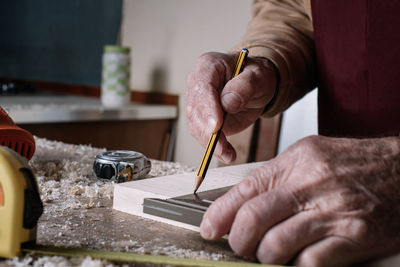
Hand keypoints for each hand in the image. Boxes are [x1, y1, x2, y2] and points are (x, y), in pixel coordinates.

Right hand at [186, 52, 276, 162]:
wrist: (256, 87)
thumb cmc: (255, 77)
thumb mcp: (258, 77)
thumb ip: (245, 86)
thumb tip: (228, 103)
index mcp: (209, 66)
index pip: (202, 87)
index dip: (207, 108)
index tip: (216, 126)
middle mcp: (197, 83)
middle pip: (195, 109)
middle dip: (208, 130)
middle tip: (221, 146)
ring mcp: (198, 103)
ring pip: (196, 125)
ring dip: (210, 142)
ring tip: (227, 153)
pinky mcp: (203, 119)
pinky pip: (203, 135)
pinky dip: (213, 147)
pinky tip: (226, 154)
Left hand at [200, 135, 399, 265]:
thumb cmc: (355, 163)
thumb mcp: (310, 155)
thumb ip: (277, 177)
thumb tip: (243, 201)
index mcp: (296, 162)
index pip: (245, 190)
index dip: (220, 213)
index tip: (209, 228)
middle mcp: (311, 185)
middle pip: (254, 219)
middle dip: (238, 240)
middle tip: (239, 246)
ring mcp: (332, 212)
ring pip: (276, 246)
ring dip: (265, 257)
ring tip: (269, 254)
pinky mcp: (353, 238)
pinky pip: (309, 263)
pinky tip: (296, 261)